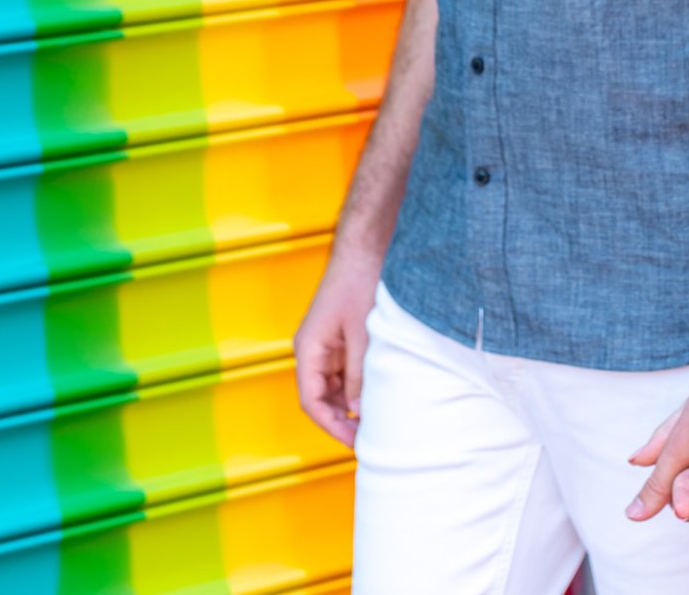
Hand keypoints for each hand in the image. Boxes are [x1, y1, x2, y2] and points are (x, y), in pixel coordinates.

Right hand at [293, 245, 382, 447]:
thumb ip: (359, 373)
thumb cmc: (360, 283)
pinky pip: (346, 371)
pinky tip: (380, 394)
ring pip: (335, 387)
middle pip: (322, 398)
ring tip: (379, 419)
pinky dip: (360, 385)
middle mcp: (313, 350)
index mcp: (308, 349)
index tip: (355, 442)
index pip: (311, 401)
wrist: (367, 246)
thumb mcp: (363, 334)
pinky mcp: (342, 338)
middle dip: (343, 419)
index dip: (331, 425)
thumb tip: (359, 410)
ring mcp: (327, 344)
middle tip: (371, 436)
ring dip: (353, 403)